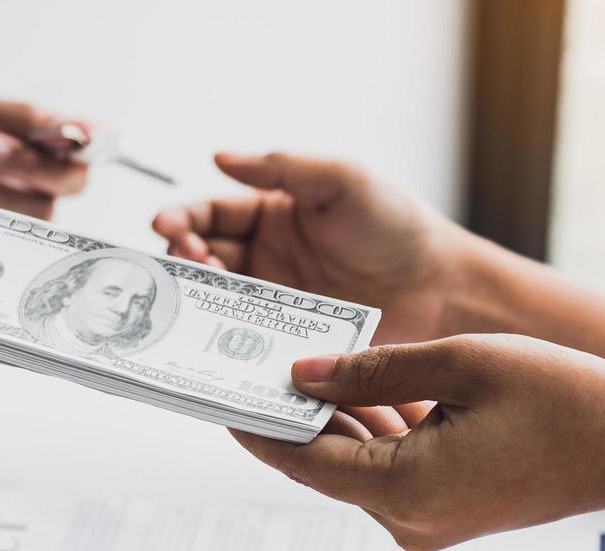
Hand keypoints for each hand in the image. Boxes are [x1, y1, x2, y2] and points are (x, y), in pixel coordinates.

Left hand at [0, 88, 88, 263]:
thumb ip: (12, 116)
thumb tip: (72, 125)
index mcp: (25, 133)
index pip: (83, 139)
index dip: (88, 140)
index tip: (69, 136)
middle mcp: (24, 176)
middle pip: (72, 181)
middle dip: (33, 164)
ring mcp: (4, 216)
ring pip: (40, 215)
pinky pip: (7, 250)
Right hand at [152, 152, 476, 345]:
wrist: (439, 289)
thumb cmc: (397, 227)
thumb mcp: (341, 180)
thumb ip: (280, 169)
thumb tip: (219, 157)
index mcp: (273, 213)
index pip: (212, 213)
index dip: (183, 218)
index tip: (164, 225)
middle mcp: (266, 257)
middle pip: (202, 256)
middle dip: (181, 256)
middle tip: (182, 259)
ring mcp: (273, 300)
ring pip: (215, 297)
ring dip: (196, 292)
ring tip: (198, 288)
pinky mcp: (285, 338)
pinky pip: (242, 336)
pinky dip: (220, 332)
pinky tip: (212, 329)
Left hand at [231, 336, 604, 550]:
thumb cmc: (566, 397)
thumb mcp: (460, 363)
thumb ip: (370, 370)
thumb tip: (299, 374)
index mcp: (402, 488)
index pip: (298, 456)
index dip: (252, 420)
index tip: (213, 384)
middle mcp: (404, 520)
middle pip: (319, 461)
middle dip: (286, 412)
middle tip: (244, 360)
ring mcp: (424, 524)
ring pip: (351, 463)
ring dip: (328, 417)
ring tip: (290, 361)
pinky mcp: (441, 514)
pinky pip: (385, 468)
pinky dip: (368, 430)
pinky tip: (351, 386)